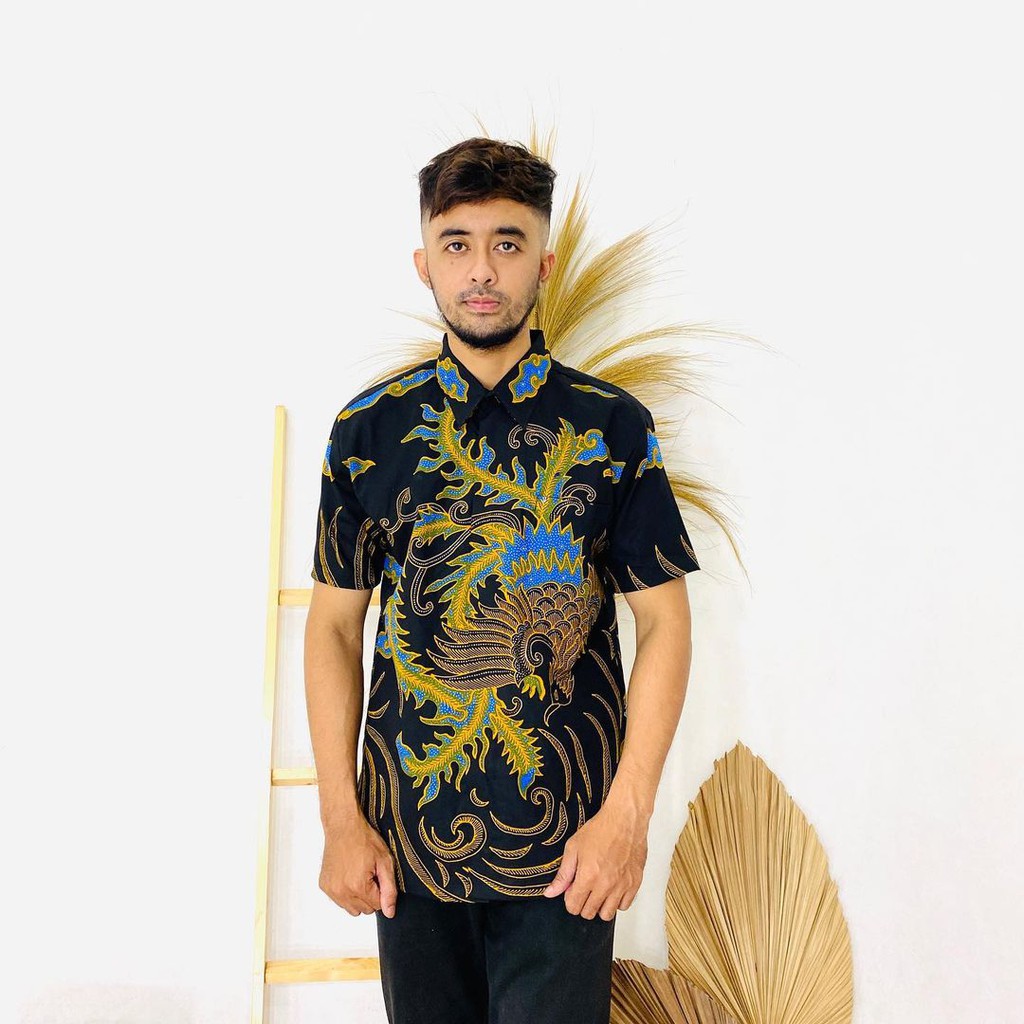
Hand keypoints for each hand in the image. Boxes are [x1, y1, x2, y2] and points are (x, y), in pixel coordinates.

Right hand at [319, 813, 397, 917]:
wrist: (343, 826)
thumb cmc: (364, 839)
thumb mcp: (385, 862)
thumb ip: (389, 890)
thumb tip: (389, 913)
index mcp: (358, 886)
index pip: (377, 906)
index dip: (381, 890)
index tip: (377, 875)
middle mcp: (341, 892)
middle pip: (364, 910)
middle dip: (370, 895)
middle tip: (369, 874)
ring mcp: (331, 890)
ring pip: (351, 908)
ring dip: (358, 897)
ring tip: (359, 874)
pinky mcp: (324, 886)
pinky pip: (340, 900)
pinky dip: (346, 892)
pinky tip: (348, 874)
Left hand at [542, 796, 649, 919]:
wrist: (625, 820)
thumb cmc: (600, 830)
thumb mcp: (573, 848)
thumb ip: (562, 874)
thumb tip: (550, 893)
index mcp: (588, 877)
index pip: (574, 907)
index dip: (570, 900)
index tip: (572, 890)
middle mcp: (605, 885)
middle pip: (589, 913)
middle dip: (583, 904)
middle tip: (584, 888)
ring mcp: (622, 886)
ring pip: (607, 914)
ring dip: (600, 905)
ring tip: (599, 889)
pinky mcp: (635, 884)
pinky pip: (624, 906)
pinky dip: (617, 901)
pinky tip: (613, 887)